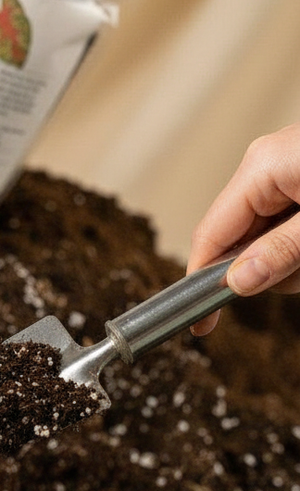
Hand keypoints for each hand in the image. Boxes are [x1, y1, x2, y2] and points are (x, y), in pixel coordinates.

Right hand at [187, 123, 299, 334]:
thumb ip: (280, 254)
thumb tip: (238, 282)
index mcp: (262, 168)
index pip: (210, 234)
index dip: (202, 281)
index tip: (201, 324)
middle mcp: (267, 166)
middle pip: (241, 241)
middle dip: (276, 267)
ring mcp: (287, 172)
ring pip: (270, 240)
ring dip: (299, 258)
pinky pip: (290, 226)